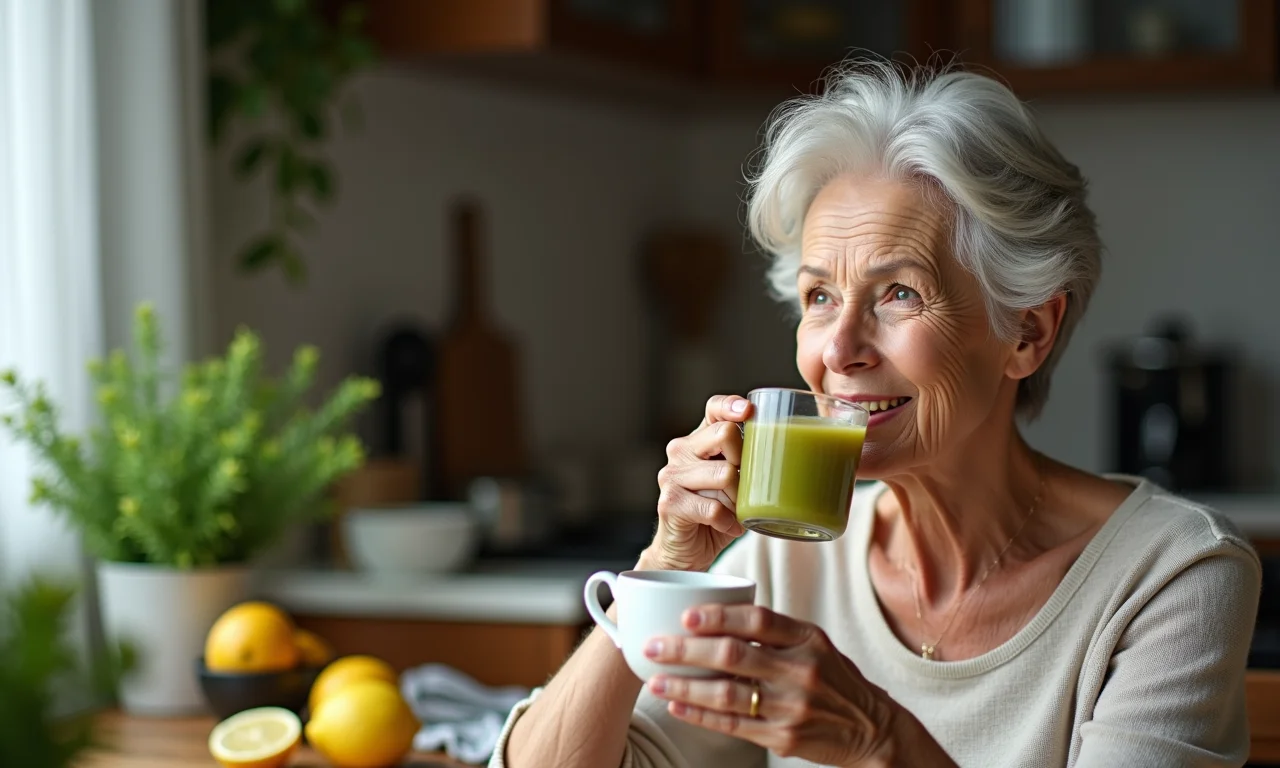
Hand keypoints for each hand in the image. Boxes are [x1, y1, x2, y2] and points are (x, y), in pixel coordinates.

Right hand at [638, 395, 749, 572]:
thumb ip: (746, 463)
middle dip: (745, 461)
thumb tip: (790, 453)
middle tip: (744, 485)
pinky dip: (728, 522)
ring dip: (739, 499)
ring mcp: (672, 475)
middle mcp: (681, 451)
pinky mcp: (670, 502)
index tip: (749, 412)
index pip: (714, 408)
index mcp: (698, 440)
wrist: (686, 552)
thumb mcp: (733, 483)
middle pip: (725, 434)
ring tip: (736, 511)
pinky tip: (727, 527)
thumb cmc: (717, 513)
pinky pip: (712, 508)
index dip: (731, 406)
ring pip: (724, 473)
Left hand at [643, 604, 898, 766]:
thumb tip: (717, 615)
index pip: (757, 620)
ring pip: (727, 694)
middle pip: (733, 656)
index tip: (686, 615)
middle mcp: (800, 671)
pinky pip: (733, 724)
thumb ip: (775, 632)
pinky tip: (678, 705)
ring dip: (685, 687)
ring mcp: (791, 706)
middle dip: (686, 651)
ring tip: (656, 679)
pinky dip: (700, 715)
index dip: (718, 616)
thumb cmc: (834, 679)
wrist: (872, 730)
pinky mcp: (783, 737)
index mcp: (808, 639)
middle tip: (654, 646)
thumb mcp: (816, 644)